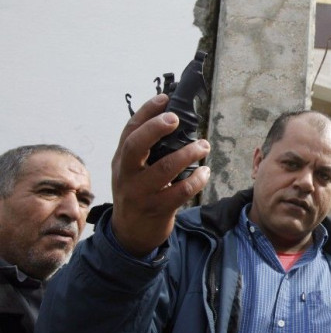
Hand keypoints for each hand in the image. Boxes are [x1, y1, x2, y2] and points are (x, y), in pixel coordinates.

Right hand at [111, 94, 210, 255]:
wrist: (130, 233)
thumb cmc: (137, 193)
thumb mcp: (131, 170)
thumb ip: (144, 150)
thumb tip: (169, 119)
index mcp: (121, 160)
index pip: (129, 130)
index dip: (146, 112)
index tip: (165, 98)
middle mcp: (127, 175)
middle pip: (136, 145)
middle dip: (156, 128)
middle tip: (176, 119)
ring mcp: (141, 193)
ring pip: (164, 168)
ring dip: (188, 154)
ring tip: (204, 145)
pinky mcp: (157, 209)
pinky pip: (180, 191)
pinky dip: (197, 180)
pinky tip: (206, 172)